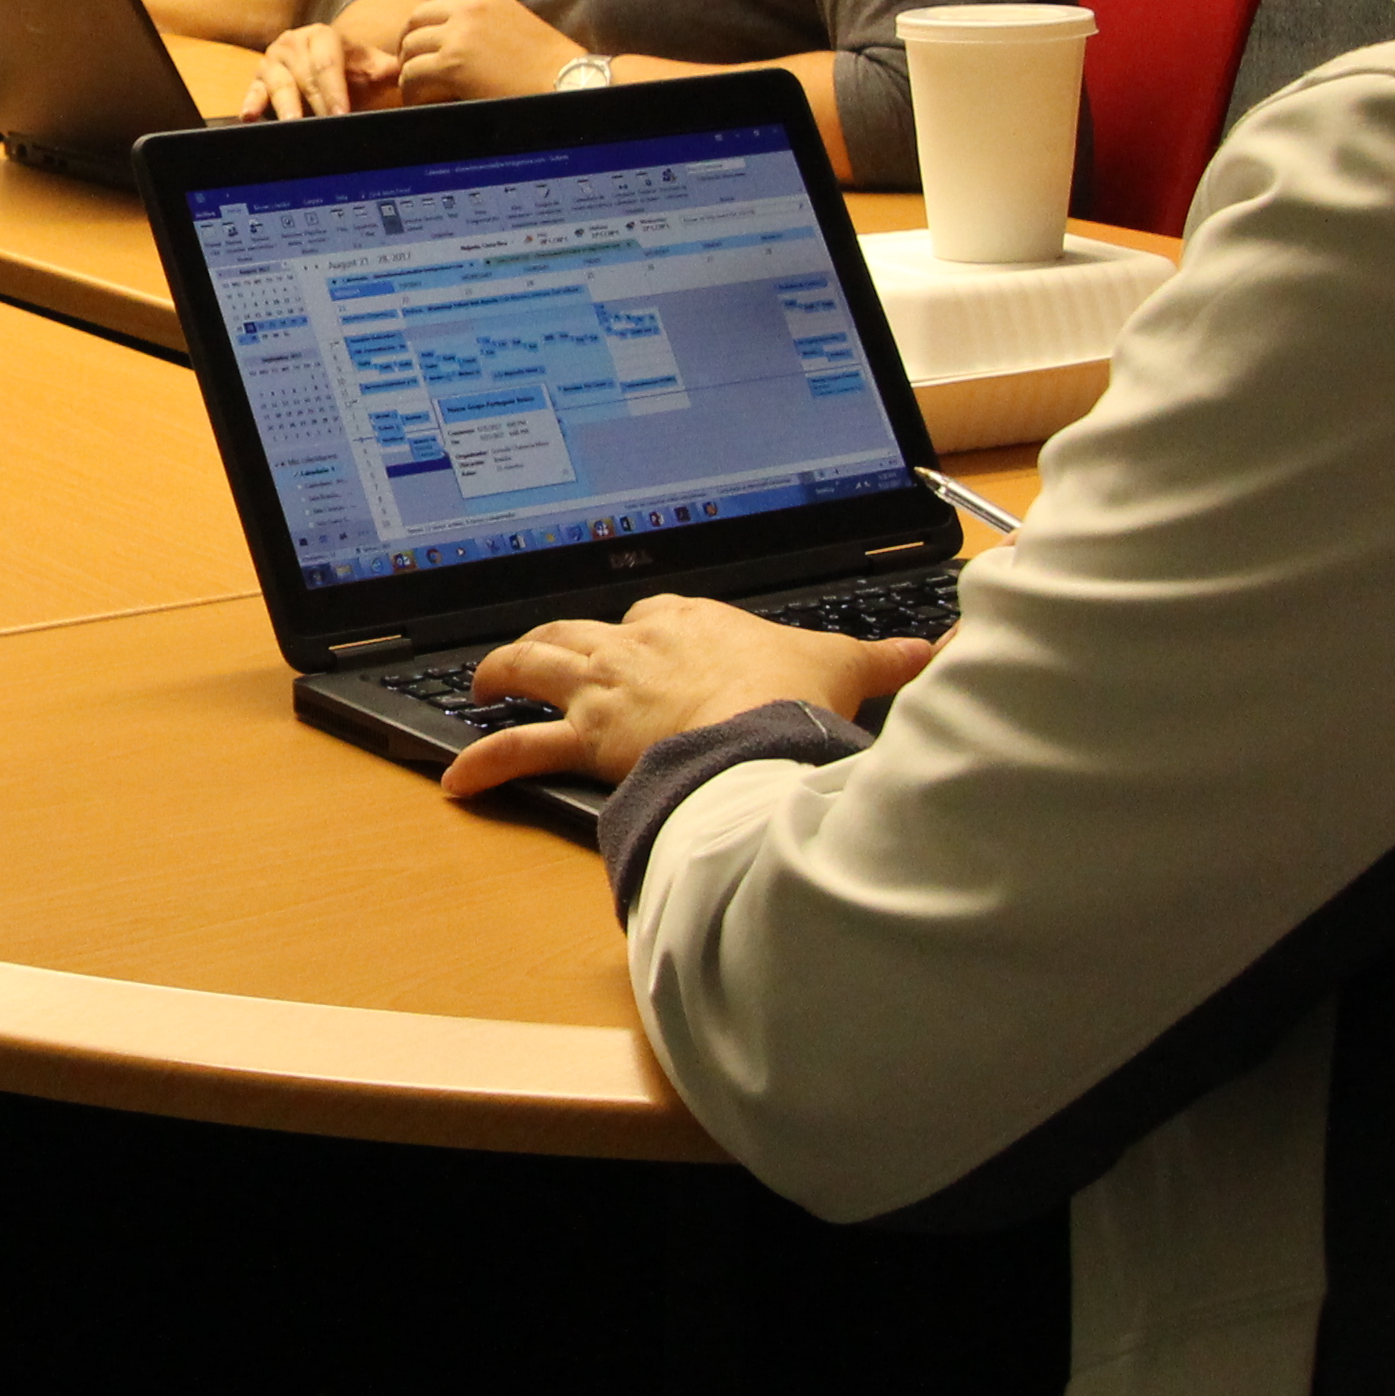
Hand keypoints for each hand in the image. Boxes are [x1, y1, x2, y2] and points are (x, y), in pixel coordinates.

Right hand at [243, 21, 400, 118]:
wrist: (327, 63)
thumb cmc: (350, 70)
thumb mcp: (370, 67)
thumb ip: (388, 69)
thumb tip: (404, 73)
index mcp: (321, 36)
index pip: (327, 64)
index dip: (334, 90)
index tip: (341, 113)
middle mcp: (292, 44)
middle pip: (303, 76)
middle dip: (315, 104)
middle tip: (324, 127)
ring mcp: (272, 62)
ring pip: (278, 85)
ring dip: (285, 106)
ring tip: (292, 124)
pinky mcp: (257, 81)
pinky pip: (253, 92)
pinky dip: (251, 103)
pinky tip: (250, 116)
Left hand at [390, 0, 587, 104]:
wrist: (567, 81)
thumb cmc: (547, 62)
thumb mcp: (511, 22)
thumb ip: (479, 23)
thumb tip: (449, 40)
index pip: (436, 6)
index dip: (426, 30)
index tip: (426, 50)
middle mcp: (467, 7)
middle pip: (415, 22)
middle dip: (411, 47)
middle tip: (415, 71)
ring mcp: (458, 34)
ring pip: (410, 49)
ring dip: (411, 72)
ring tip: (420, 91)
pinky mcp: (452, 63)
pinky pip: (413, 75)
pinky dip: (412, 91)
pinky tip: (423, 103)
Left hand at [438, 595, 939, 801]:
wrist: (761, 731)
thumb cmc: (795, 699)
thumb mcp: (848, 666)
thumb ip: (889, 658)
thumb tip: (938, 651)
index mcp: (693, 622)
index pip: (656, 614)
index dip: (646, 628)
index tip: (644, 639)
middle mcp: (639, 644)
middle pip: (583, 631)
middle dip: (560, 639)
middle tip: (541, 652)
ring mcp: (605, 688)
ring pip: (537, 666)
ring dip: (502, 673)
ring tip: (481, 684)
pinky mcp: (584, 738)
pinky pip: (518, 749)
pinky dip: (483, 764)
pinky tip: (457, 781)